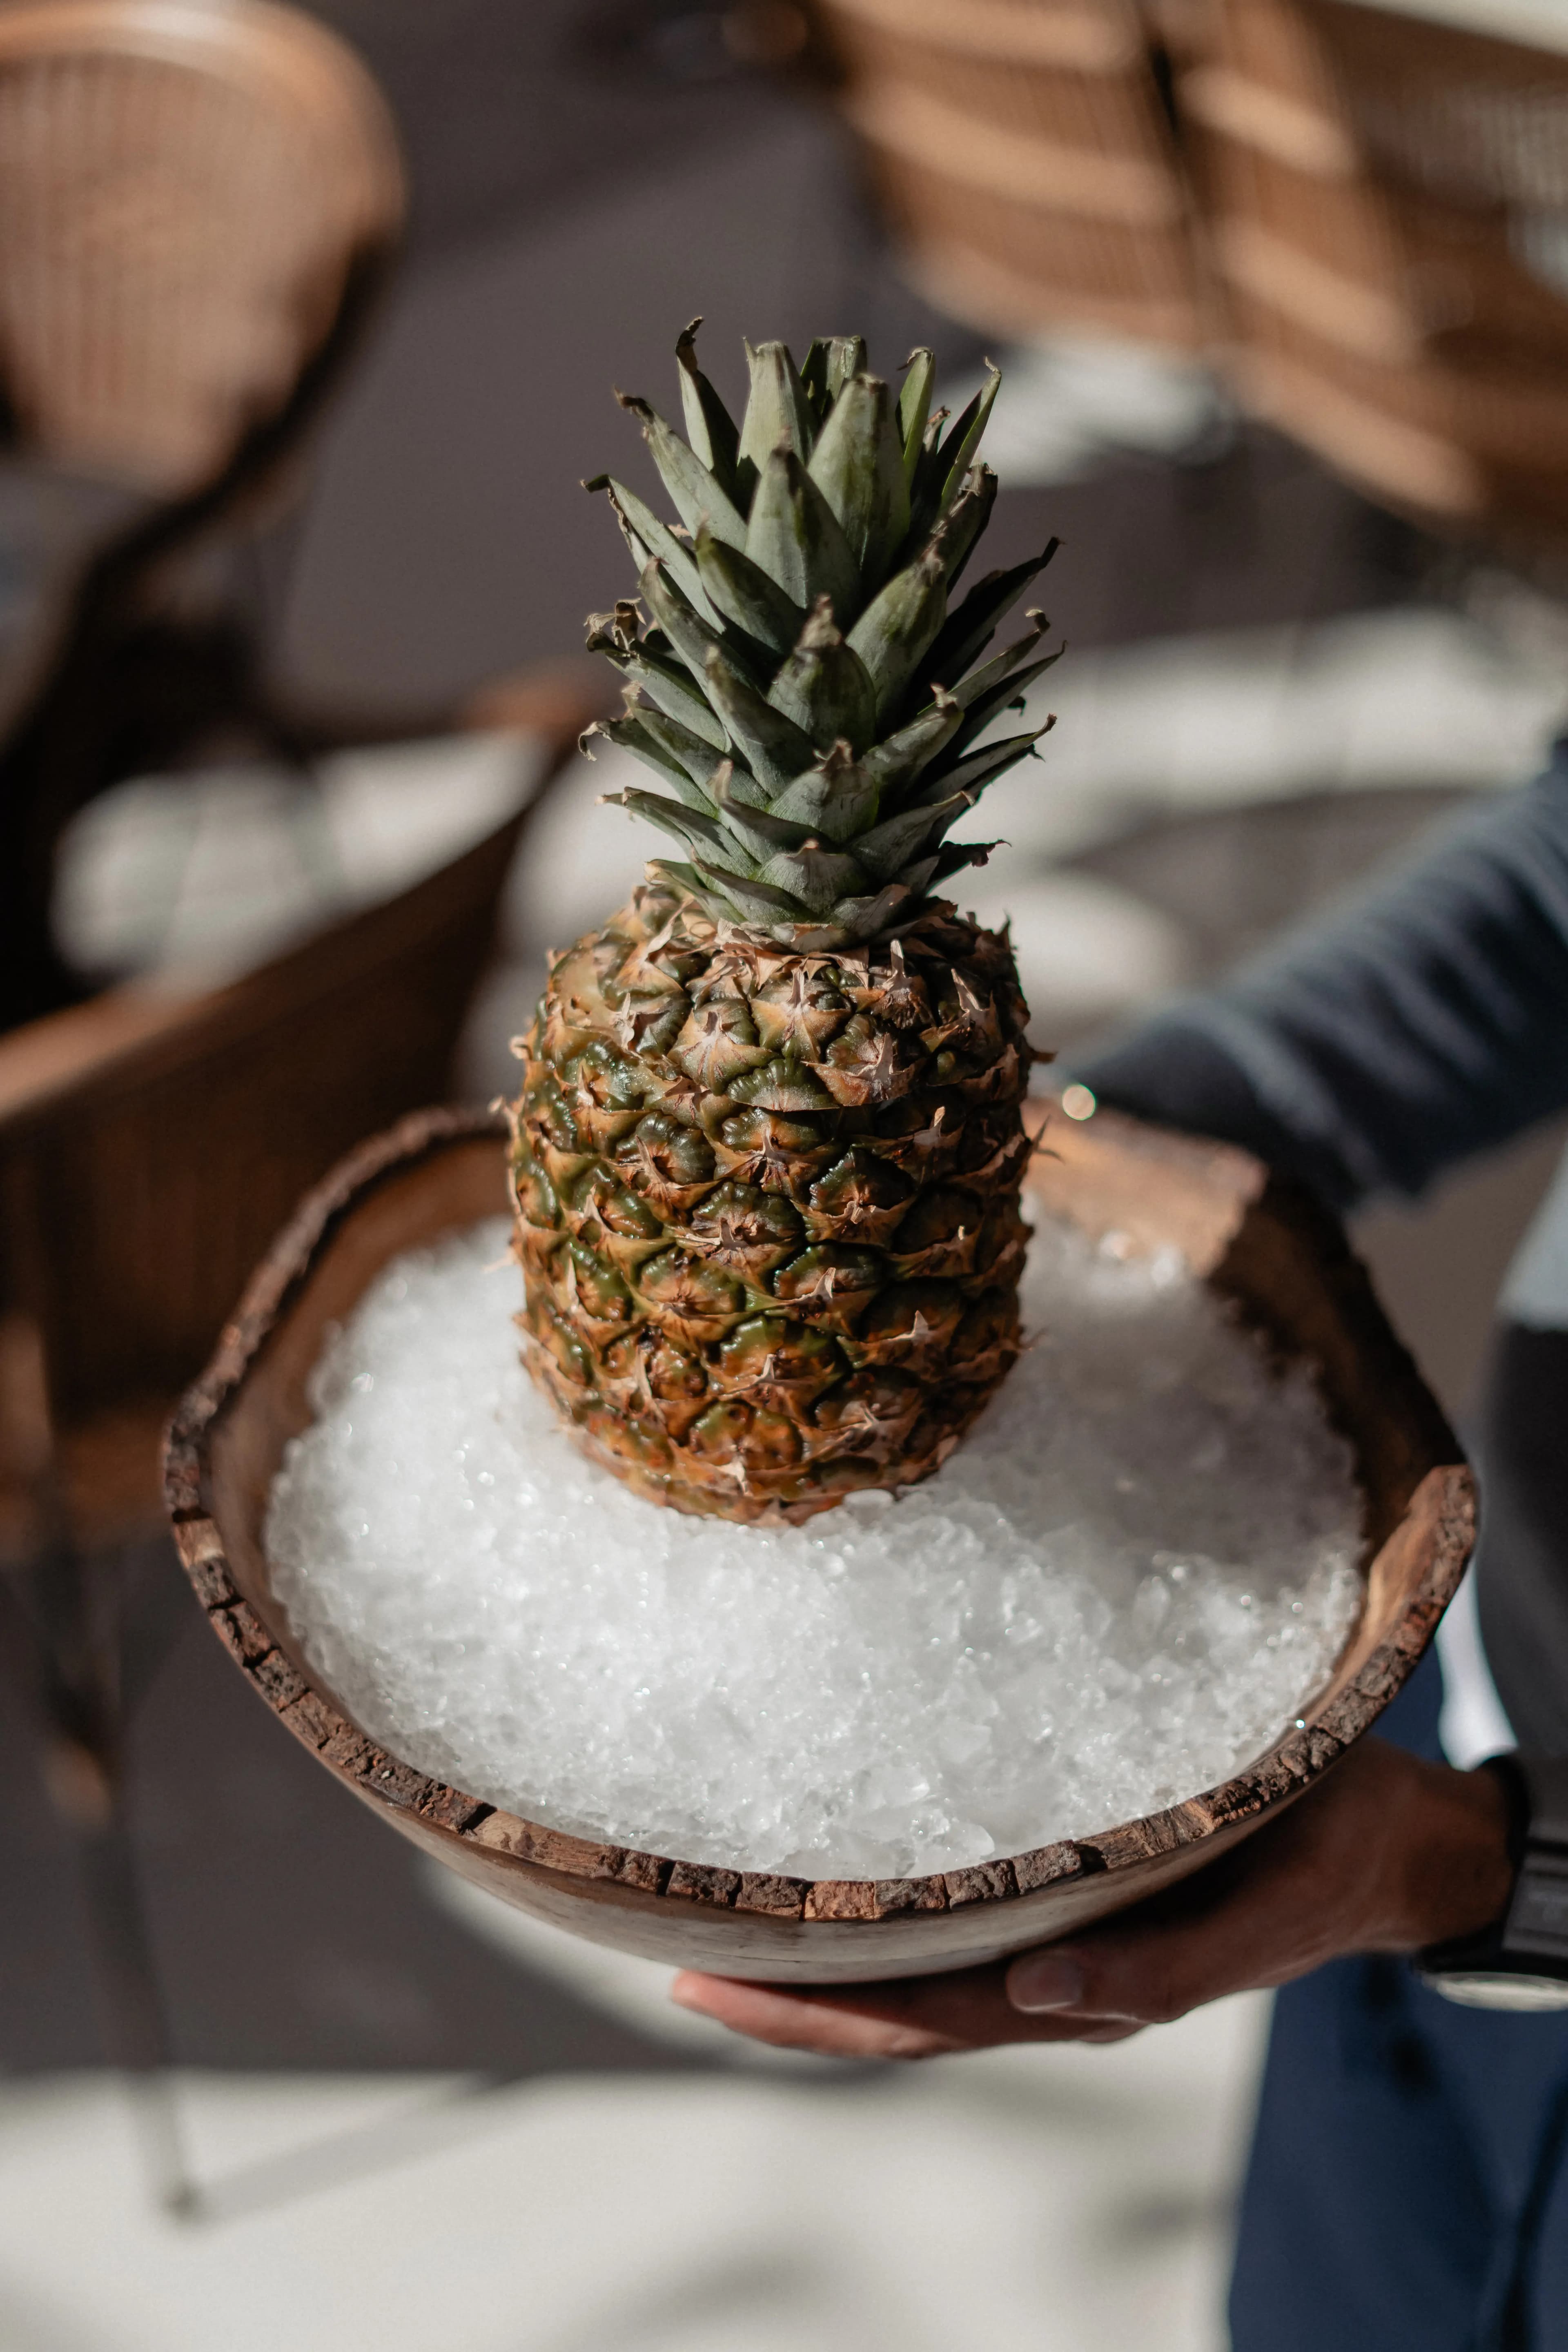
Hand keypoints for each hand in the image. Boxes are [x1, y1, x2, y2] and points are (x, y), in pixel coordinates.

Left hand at [670, 1738, 1512, 2060]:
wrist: (1382, 1835)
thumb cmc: (1322, 1860)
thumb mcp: (1262, 1916)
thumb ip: (1156, 1971)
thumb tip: (1033, 1995)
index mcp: (1089, 1987)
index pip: (921, 2018)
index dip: (815, 2012)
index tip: (711, 1986)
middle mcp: (1054, 1968)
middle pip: (895, 2002)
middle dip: (786, 1992)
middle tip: (674, 1954)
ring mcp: (1059, 1929)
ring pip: (918, 1963)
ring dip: (825, 1951)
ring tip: (725, 1915)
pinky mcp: (1072, 1878)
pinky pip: (961, 1910)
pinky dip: (890, 1907)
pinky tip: (841, 1869)